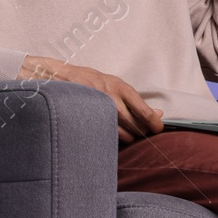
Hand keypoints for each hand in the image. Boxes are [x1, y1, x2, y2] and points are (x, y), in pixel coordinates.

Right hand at [19, 54, 163, 143]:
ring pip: (121, 136)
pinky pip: (105, 136)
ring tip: (123, 134)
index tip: (158, 129)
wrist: (57, 78)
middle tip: (139, 134)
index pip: (145, 112)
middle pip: (135, 127)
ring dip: (126, 138)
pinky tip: (109, 136)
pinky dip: (111, 139)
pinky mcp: (86, 119)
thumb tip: (159, 114)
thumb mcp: (115, 85)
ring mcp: (97, 110)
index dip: (155, 124)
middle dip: (140, 133)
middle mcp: (110, 99)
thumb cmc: (90, 82)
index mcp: (120, 88)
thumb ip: (136, 101)